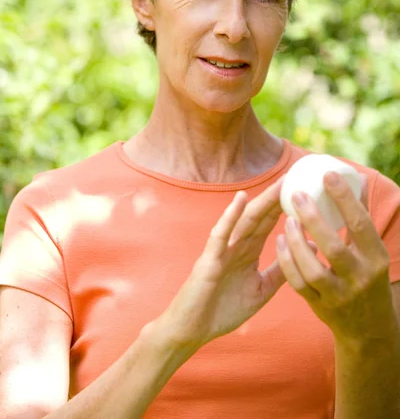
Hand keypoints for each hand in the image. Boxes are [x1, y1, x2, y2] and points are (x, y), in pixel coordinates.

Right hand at [157, 175, 317, 351]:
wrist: (191, 331)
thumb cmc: (223, 310)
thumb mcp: (260, 290)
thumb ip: (280, 271)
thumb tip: (306, 249)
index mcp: (247, 251)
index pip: (269, 223)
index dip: (285, 205)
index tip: (303, 188)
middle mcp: (236, 245)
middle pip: (260, 216)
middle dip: (278, 196)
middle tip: (297, 176)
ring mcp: (222, 250)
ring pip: (245, 220)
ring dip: (262, 201)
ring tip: (280, 183)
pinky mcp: (209, 259)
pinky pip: (221, 234)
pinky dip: (230, 216)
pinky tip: (241, 199)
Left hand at [276, 171, 394, 346]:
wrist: (369, 329)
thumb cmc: (368, 275)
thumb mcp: (371, 249)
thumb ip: (361, 213)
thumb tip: (355, 176)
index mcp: (376, 258)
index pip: (361, 224)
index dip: (344, 199)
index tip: (327, 175)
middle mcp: (360, 278)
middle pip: (334, 248)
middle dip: (313, 219)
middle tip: (297, 195)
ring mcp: (339, 296)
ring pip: (314, 270)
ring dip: (297, 243)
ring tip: (288, 220)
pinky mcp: (321, 307)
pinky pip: (299, 285)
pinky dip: (287, 262)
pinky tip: (280, 242)